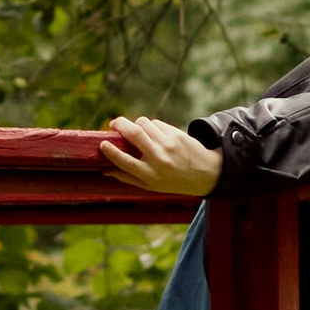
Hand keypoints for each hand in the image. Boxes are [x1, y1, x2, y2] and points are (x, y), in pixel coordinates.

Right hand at [94, 115, 222, 198]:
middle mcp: (158, 159)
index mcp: (150, 175)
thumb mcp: (150, 186)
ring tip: (135, 130)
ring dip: (135, 124)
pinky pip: (156, 123)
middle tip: (113, 124)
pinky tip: (153, 133)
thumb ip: (127, 177)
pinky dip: (150, 126)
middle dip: (120, 124)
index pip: (125, 161)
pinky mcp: (176, 134)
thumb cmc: (173, 181)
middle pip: (134, 134)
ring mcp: (168, 144)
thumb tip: (104, 171)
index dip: (111, 151)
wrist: (205, 173)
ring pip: (143, 123)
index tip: (103, 144)